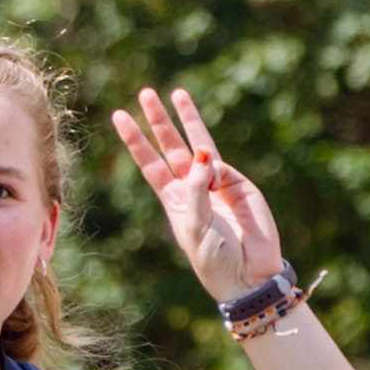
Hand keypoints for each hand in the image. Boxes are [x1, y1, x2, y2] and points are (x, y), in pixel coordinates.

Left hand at [109, 87, 288, 302]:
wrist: (249, 275)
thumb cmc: (215, 259)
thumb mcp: (194, 226)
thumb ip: (194, 188)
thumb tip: (202, 153)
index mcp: (174, 201)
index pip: (150, 163)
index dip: (135, 140)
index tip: (120, 116)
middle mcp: (193, 188)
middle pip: (171, 147)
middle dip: (159, 121)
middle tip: (145, 93)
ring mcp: (217, 184)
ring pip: (199, 144)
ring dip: (187, 119)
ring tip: (177, 93)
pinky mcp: (239, 185)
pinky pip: (220, 165)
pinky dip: (211, 165)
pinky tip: (211, 177)